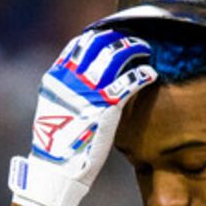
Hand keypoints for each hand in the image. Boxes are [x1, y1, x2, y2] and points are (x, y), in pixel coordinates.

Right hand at [9, 29, 155, 205]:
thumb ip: (67, 91)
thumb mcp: (55, 110)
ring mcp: (89, 91)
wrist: (57, 170)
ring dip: (133, 49)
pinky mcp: (106, 107)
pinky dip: (141, 75)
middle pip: (98, 44)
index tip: (111, 35)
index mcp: (57, 77)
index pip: (79, 45)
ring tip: (145, 51)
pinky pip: (128, 82)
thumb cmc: (58, 146)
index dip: (98, 36)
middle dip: (118, 38)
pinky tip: (150, 74)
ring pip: (115, 56)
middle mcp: (71, 78)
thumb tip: (81, 83)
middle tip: (133, 41)